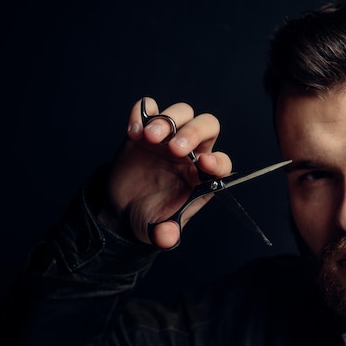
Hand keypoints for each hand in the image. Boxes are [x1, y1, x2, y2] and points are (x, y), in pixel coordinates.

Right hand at [98, 97, 232, 248]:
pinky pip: (150, 107)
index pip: (222, 161)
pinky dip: (143, 112)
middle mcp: (191, 153)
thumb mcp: (158, 231)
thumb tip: (167, 238)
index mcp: (203, 176)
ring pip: (182, 112)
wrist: (123, 208)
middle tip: (173, 148)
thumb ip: (165, 234)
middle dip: (193, 132)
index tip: (205, 165)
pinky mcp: (145, 129)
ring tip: (149, 137)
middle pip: (207, 126)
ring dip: (167, 120)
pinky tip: (133, 132)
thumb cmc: (151, 216)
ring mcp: (168, 137)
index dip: (218, 161)